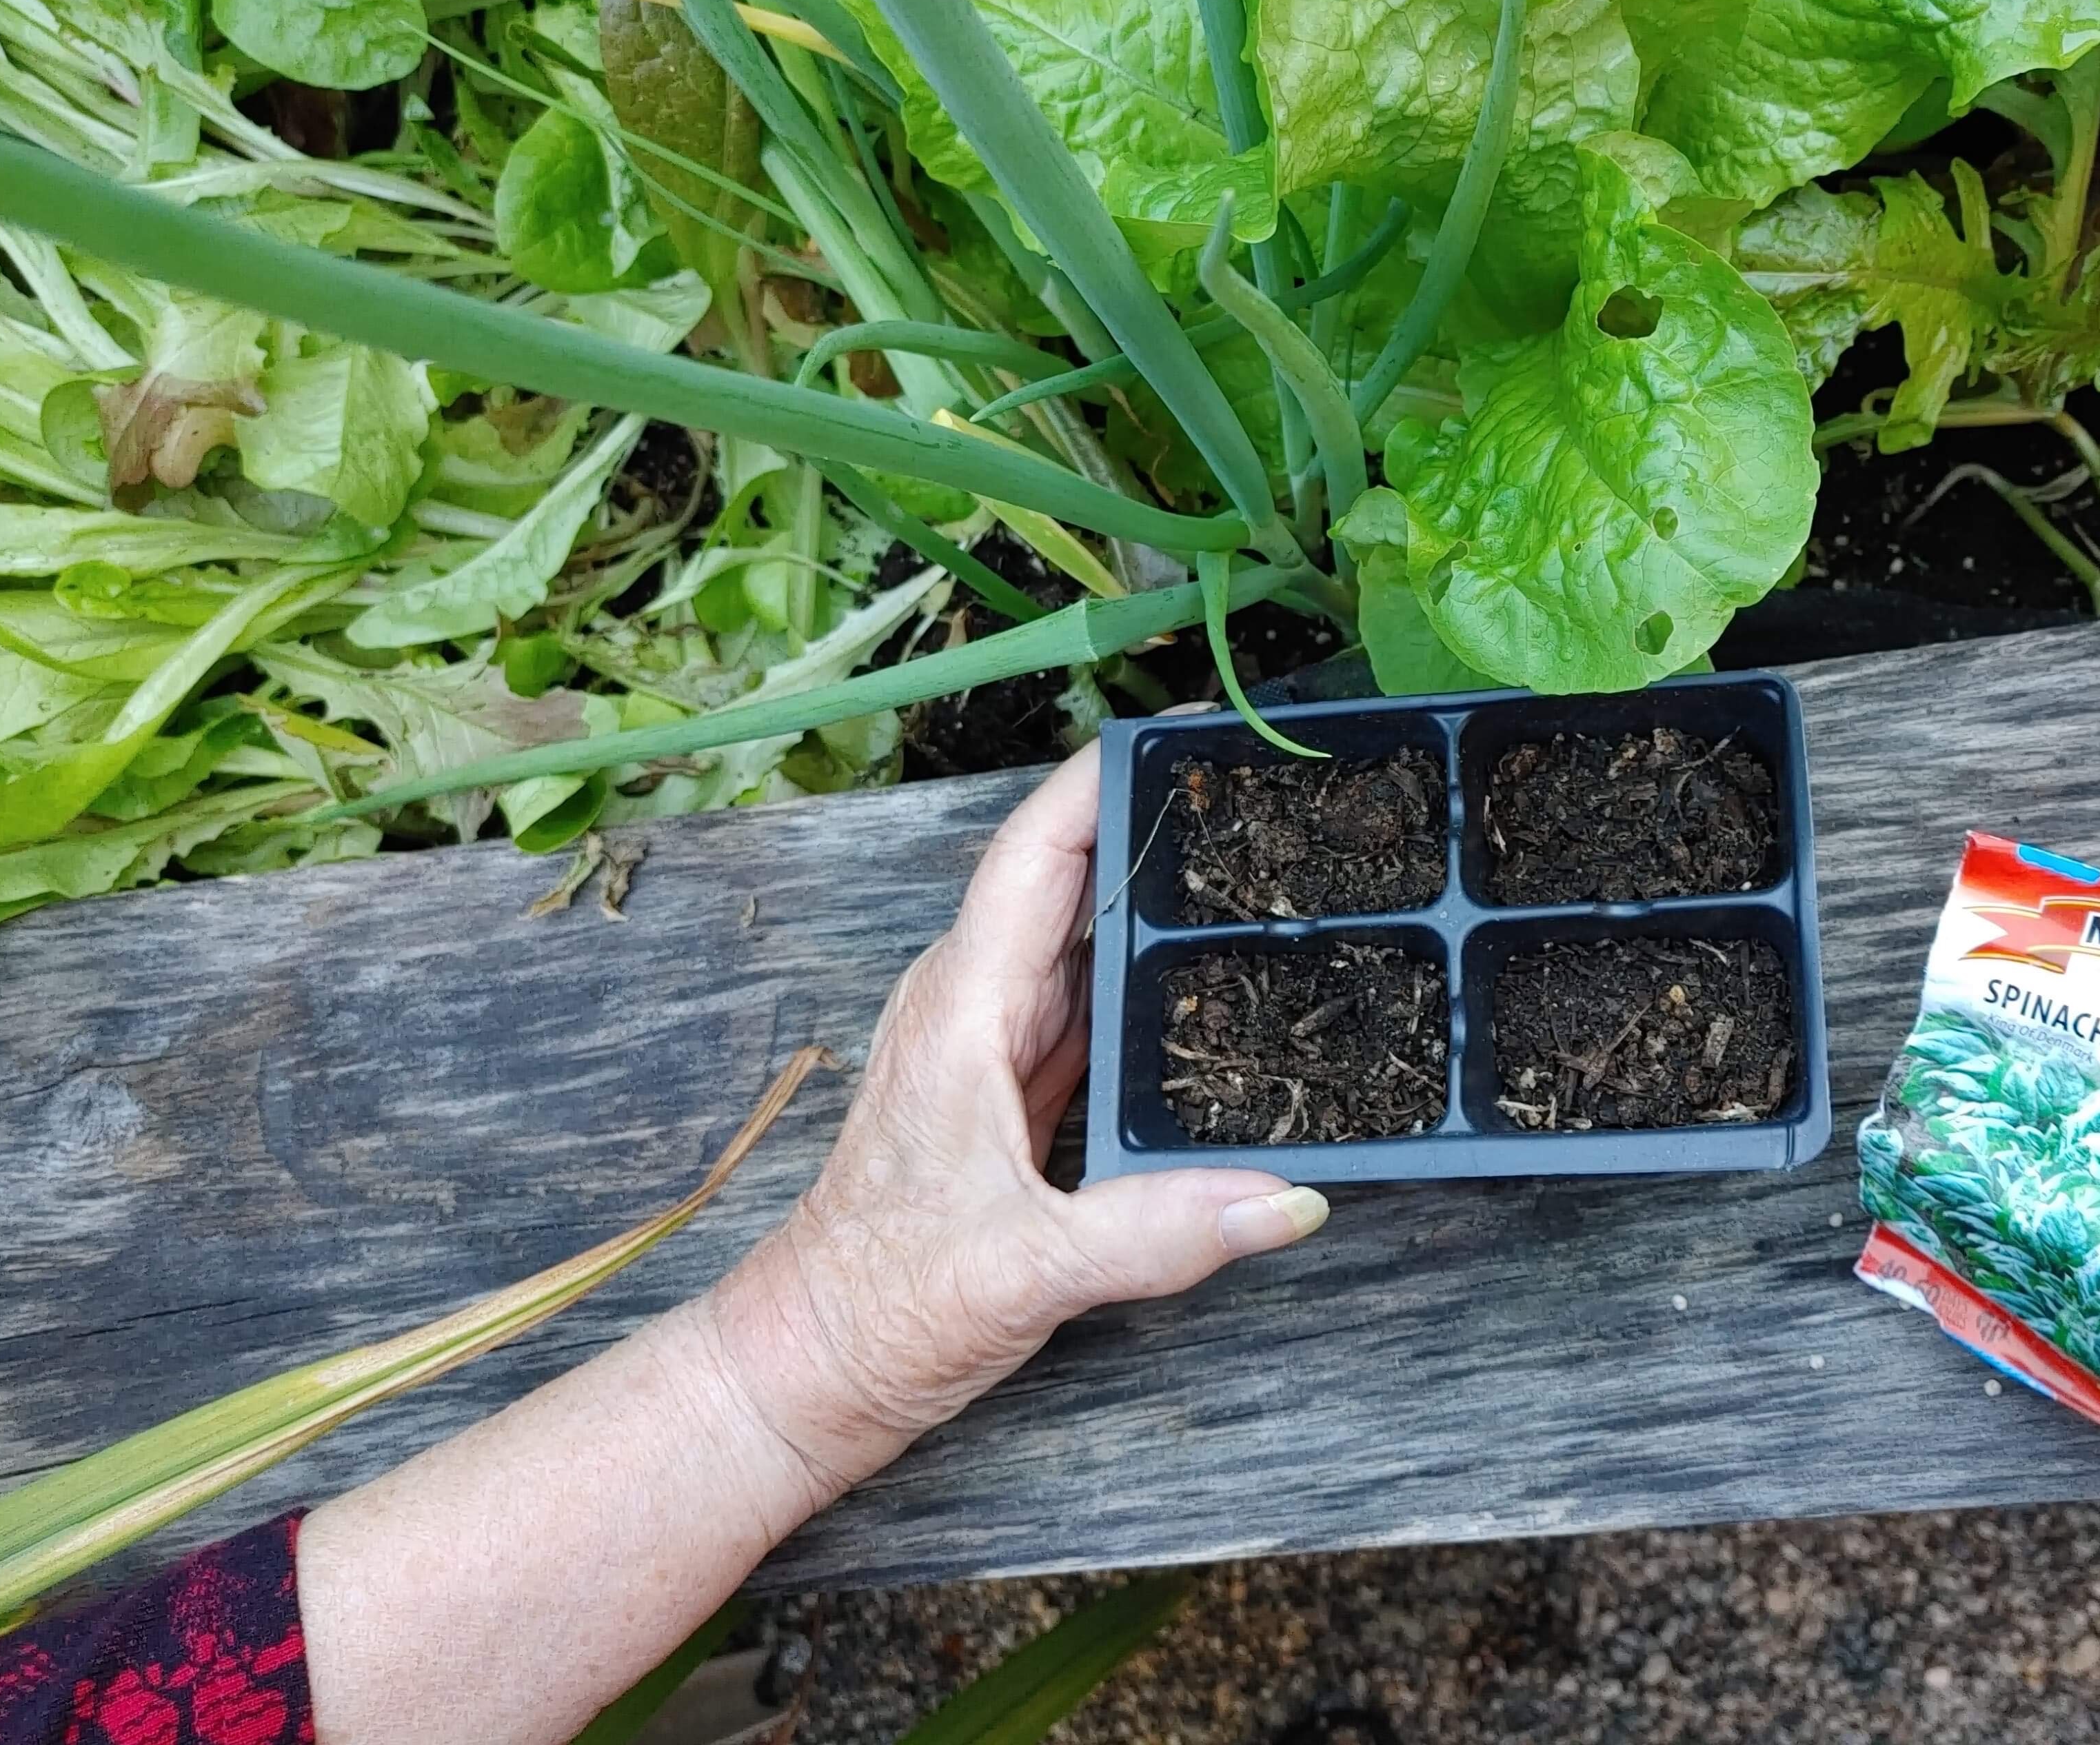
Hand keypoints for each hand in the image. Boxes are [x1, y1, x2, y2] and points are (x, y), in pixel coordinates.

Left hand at [696, 739, 1327, 1501]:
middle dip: (1154, 820)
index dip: (1104, 779)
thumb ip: (1156, 1233)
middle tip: (1263, 786)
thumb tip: (1287, 1200)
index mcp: (963, 1010)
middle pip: (1070, 879)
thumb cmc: (876, 1308)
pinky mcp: (1013, 1095)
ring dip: (1154, 897)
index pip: (1037, 855)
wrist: (812, 1371)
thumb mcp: (1020, 1272)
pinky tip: (1209, 978)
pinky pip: (1090, 1005)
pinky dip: (1147, 978)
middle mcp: (974, 1009)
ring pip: (1083, 940)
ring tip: (1259, 858)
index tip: (1187, 728)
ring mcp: (992, 1050)